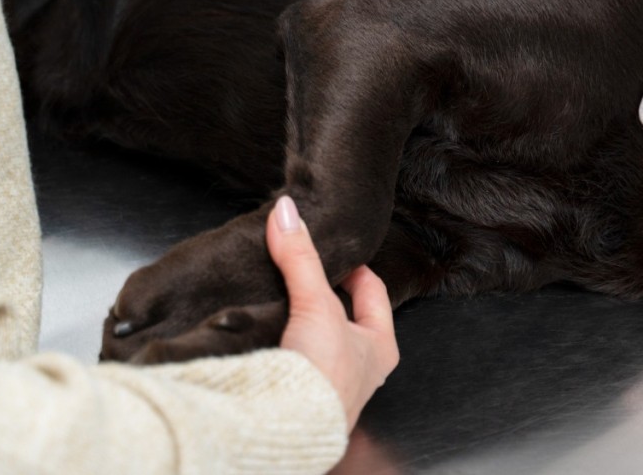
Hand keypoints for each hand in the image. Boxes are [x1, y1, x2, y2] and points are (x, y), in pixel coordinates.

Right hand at [270, 195, 398, 427]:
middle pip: (342, 314)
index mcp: (381, 347)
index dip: (353, 267)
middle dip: (321, 292)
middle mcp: (360, 368)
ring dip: (297, 318)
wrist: (284, 431)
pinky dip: (279, 341)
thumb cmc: (321, 378)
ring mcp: (328, 385)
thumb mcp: (316, 304)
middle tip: (300, 267)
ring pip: (315, 337)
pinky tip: (261, 330)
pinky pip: (290, 357)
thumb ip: (300, 257)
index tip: (332, 250)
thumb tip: (287, 211)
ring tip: (277, 293)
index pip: (372, 292)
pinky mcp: (297, 396)